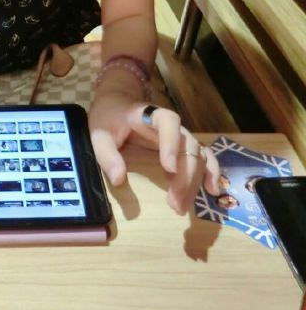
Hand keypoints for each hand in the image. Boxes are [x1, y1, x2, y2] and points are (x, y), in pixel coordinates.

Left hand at [89, 91, 219, 213]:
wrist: (118, 102)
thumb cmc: (109, 117)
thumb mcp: (100, 133)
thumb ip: (107, 155)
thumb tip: (119, 180)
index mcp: (149, 114)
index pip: (168, 122)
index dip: (171, 144)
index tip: (168, 169)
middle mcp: (171, 125)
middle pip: (188, 145)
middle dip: (185, 176)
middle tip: (175, 204)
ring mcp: (179, 136)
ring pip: (197, 155)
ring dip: (194, 181)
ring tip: (181, 207)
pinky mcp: (181, 147)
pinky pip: (202, 157)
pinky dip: (209, 172)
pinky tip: (210, 191)